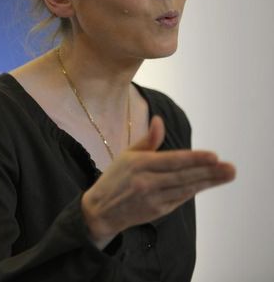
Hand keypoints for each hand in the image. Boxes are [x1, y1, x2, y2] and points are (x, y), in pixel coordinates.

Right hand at [82, 116, 235, 242]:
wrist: (101, 210)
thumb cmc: (115, 178)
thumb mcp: (127, 155)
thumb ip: (148, 140)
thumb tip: (160, 121)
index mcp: (138, 164)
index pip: (172, 160)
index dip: (194, 159)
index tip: (214, 156)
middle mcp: (146, 181)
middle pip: (183, 176)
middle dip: (209, 172)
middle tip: (230, 168)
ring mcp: (152, 198)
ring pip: (185, 188)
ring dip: (208, 182)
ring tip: (226, 175)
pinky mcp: (157, 211)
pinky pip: (180, 198)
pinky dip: (194, 190)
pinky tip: (206, 184)